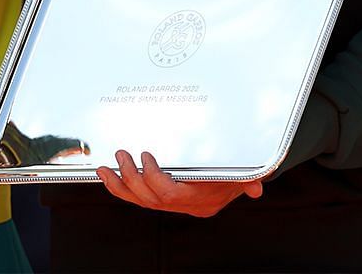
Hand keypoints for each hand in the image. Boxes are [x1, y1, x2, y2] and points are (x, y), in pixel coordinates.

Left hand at [96, 149, 262, 217]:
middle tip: (121, 155)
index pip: (172, 196)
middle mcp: (184, 206)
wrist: (234, 181)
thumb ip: (247, 180)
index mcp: (200, 201)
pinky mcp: (161, 200)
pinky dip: (120, 188)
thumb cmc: (235, 172)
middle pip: (150, 199)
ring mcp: (172, 205)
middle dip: (131, 178)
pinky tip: (107, 176)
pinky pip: (136, 199)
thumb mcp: (243, 174)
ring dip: (120, 185)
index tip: (146, 157)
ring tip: (105, 167)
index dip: (154, 179)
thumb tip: (256, 189)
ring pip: (140, 201)